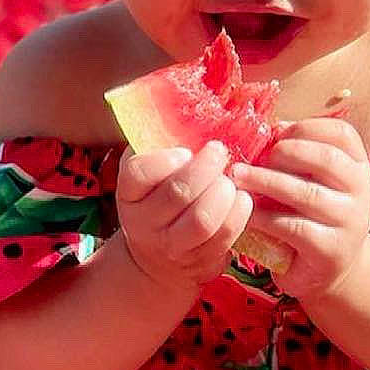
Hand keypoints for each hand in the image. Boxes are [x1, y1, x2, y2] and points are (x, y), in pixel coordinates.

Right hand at [115, 140, 253, 288]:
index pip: (139, 173)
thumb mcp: (148, 175)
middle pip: (179, 193)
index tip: (185, 151)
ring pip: (202, 219)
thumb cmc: (157, 200)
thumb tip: (189, 109)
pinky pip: (225, 235)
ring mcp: (172, 246)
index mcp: (128, 193)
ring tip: (229, 180)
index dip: (165, 159)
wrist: (156, 258)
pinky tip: (241, 197)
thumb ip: (159, 147)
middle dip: (206, 168)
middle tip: (219, 152)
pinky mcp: (200, 260)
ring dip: (224, 192)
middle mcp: (144, 223)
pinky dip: (239, 212)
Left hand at [228, 116, 369, 298]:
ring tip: (239, 176)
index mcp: (359, 167)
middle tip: (255, 158)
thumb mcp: (313, 181)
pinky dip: (265, 217)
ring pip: (306, 193)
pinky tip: (247, 212)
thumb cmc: (312, 216)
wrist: (327, 269)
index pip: (342, 134)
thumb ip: (299, 156)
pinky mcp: (331, 250)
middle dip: (285, 153)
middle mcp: (362, 192)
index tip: (277, 133)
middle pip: (326, 159)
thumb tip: (272, 126)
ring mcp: (350, 222)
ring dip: (266, 181)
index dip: (307, 128)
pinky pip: (292, 227)